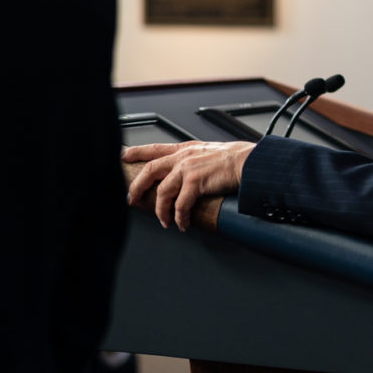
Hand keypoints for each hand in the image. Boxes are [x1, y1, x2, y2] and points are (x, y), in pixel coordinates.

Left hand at [122, 140, 252, 231]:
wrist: (248, 162)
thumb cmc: (235, 159)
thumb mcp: (209, 153)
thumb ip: (194, 160)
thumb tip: (188, 174)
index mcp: (186, 149)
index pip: (155, 149)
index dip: (137, 152)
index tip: (123, 156)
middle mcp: (184, 157)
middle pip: (150, 170)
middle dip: (136, 186)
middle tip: (130, 199)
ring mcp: (188, 169)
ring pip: (163, 192)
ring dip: (161, 211)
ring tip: (165, 221)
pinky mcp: (196, 182)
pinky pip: (181, 205)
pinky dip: (179, 217)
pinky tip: (182, 224)